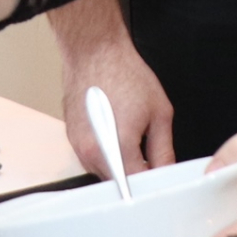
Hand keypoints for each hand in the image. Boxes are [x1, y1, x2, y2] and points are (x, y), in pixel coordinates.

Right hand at [61, 30, 175, 176]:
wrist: (94, 51)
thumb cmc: (123, 73)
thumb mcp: (159, 112)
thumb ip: (164, 149)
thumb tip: (165, 171)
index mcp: (118, 148)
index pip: (137, 186)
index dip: (151, 182)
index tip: (158, 176)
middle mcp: (94, 153)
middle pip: (118, 182)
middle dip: (134, 172)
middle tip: (147, 151)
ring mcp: (78, 147)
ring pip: (103, 172)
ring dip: (117, 163)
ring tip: (127, 133)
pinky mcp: (71, 139)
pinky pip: (90, 157)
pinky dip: (104, 151)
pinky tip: (113, 128)